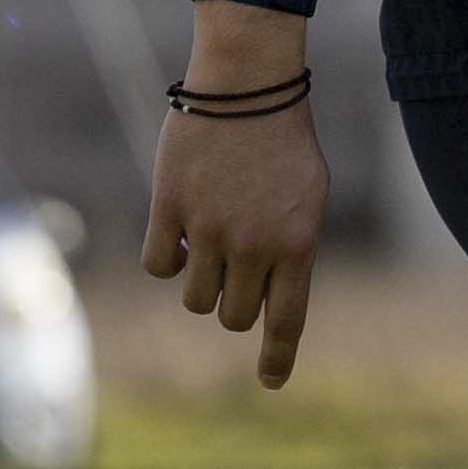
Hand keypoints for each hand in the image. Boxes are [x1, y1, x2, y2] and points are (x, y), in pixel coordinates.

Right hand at [140, 0, 329, 386]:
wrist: (248, 86)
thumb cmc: (285, 142)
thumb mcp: (309, 200)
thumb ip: (292, 252)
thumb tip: (267, 299)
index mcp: (297, 245)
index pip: (286, 321)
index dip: (278, 358)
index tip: (271, 382)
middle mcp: (254, 245)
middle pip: (235, 317)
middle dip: (233, 304)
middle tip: (234, 271)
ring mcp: (208, 230)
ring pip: (195, 298)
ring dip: (201, 281)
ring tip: (210, 243)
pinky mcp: (170, 210)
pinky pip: (158, 266)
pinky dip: (166, 258)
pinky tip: (178, 232)